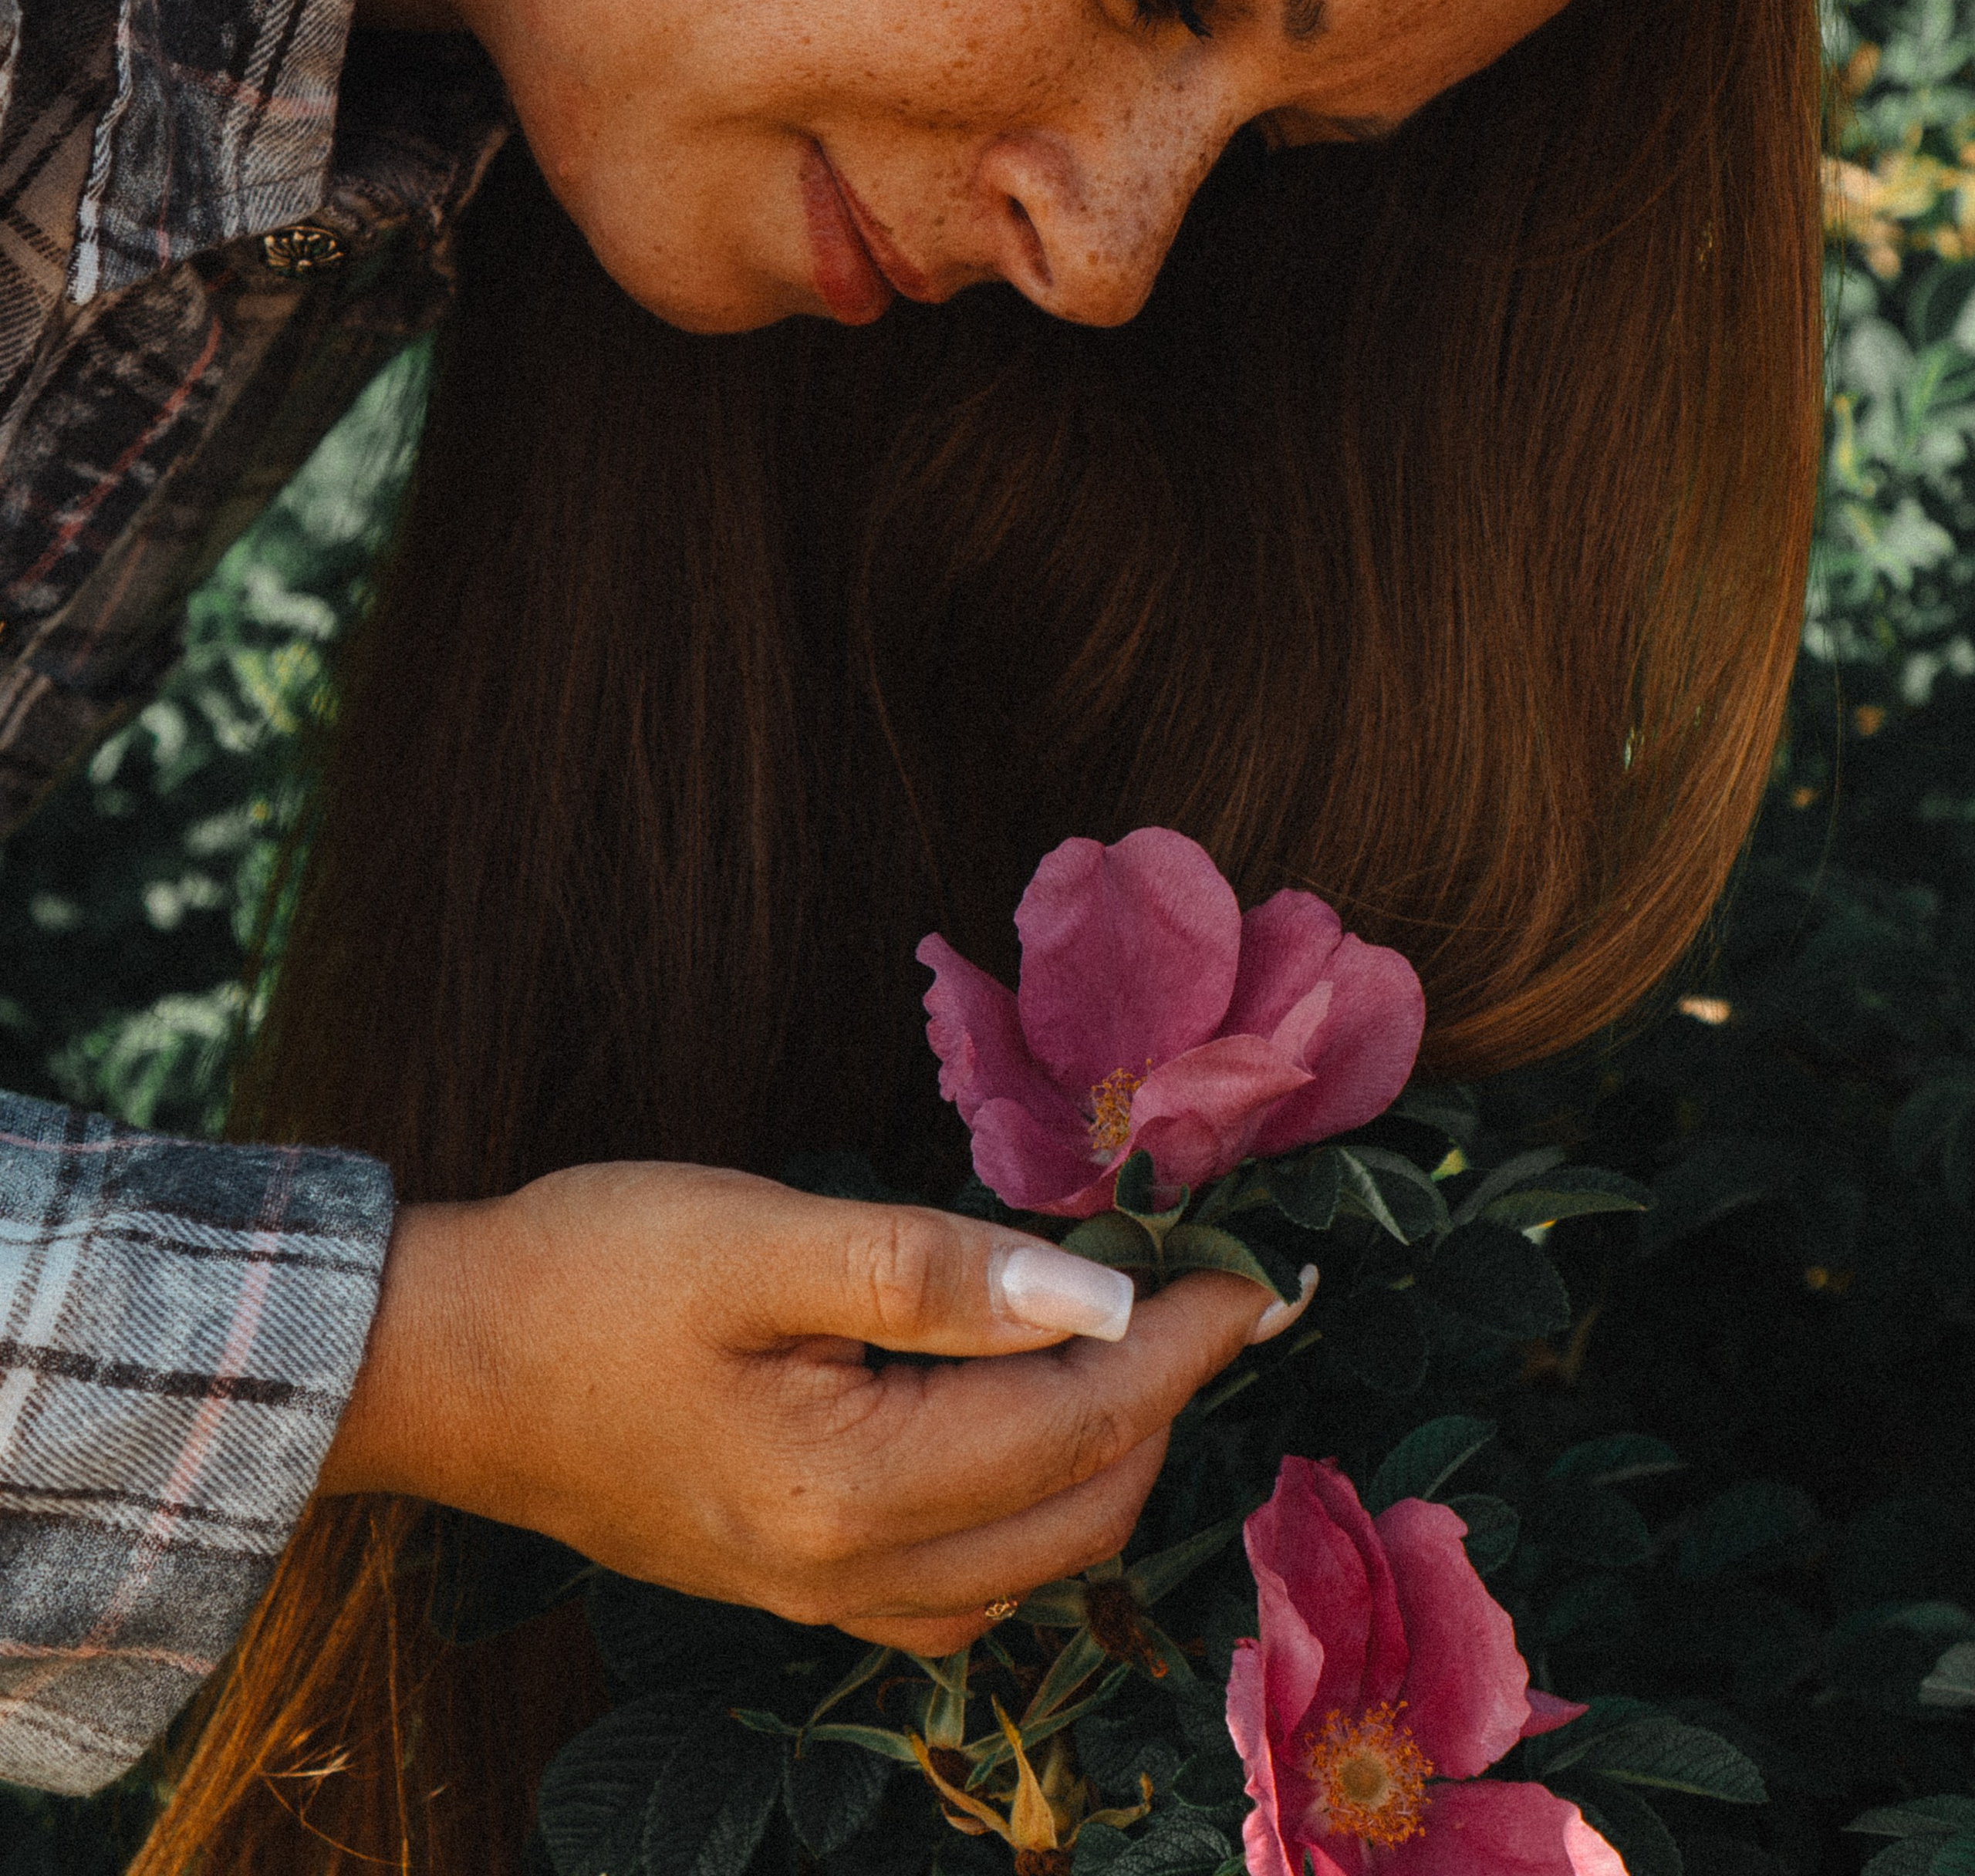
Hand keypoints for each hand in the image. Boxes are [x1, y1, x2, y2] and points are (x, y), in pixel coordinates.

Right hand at [318, 1161, 1299, 1651]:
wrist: (446, 1365)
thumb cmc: (590, 1276)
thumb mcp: (758, 1238)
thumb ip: (931, 1271)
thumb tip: (1098, 1289)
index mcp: (853, 1487)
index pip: (1081, 1419)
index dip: (1187, 1340)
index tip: (1264, 1276)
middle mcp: (852, 1575)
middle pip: (1080, 1509)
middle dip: (1164, 1401)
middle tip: (1205, 1291)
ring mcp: (822, 1596)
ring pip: (1033, 1560)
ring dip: (1106, 1458)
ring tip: (1134, 1341)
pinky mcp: (795, 1583)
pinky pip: (965, 1584)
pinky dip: (1031, 1509)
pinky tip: (1024, 1425)